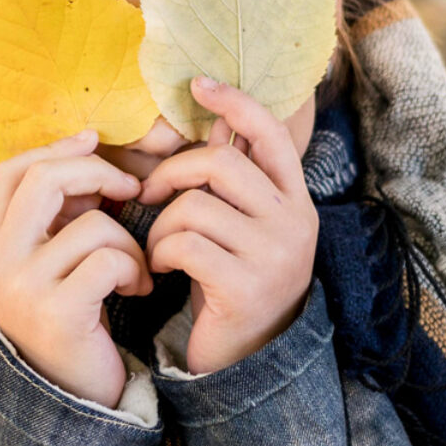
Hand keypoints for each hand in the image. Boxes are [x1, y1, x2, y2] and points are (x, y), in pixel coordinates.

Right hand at [0, 129, 152, 407]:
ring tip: (136, 270)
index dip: (55, 148)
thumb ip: (61, 214)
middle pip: (44, 179)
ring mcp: (23, 288)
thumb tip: (87, 150)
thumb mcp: (54, 262)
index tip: (93, 141)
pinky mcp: (57, 313)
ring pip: (91, 224)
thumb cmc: (74, 320)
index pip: (12, 171)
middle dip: (96, 172)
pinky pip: (109, 260)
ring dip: (130, 242)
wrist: (71, 398)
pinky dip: (135, 270)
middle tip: (131, 188)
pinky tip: (138, 290)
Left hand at [137, 76, 318, 373]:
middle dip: (173, 172)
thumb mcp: (243, 226)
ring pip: (195, 206)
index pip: (271, 133)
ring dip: (160, 224)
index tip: (198, 84)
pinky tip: (158, 269)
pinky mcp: (245, 287)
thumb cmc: (235, 281)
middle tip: (148, 192)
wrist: (249, 360)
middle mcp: (294, 223)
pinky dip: (158, 252)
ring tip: (156, 246)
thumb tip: (215, 117)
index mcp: (296, 200)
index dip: (235, 102)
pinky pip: (184, 244)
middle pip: (221, 163)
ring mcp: (274, 256)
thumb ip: (234, 178)